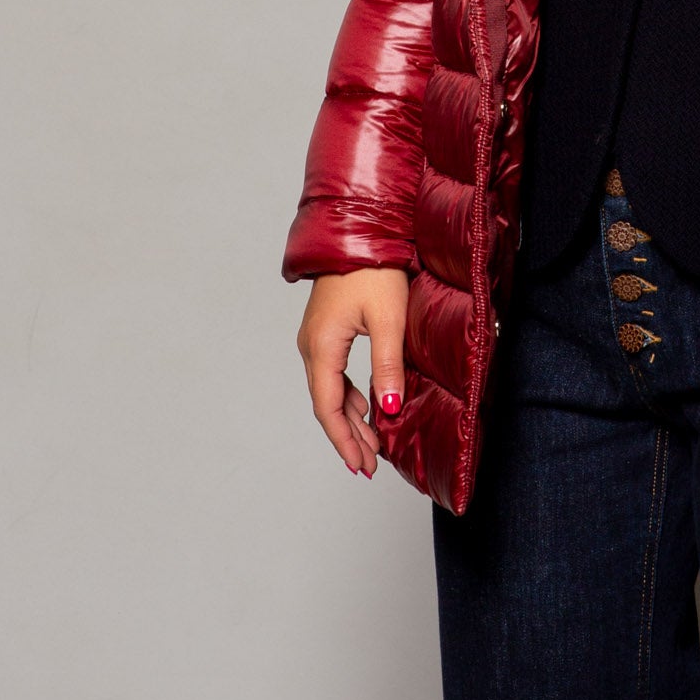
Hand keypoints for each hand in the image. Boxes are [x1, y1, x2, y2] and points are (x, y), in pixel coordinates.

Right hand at [296, 267, 409, 477]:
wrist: (357, 233)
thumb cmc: (373, 270)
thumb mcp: (387, 319)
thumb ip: (387, 366)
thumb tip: (387, 410)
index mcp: (322, 348)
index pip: (328, 408)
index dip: (345, 440)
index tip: (362, 466)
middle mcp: (312, 347)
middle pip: (327, 404)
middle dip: (349, 435)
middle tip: (369, 464)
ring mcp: (316, 338)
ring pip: (330, 390)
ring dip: (350, 417)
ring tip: (371, 442)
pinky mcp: (326, 329)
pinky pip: (333, 373)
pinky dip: (348, 395)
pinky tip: (365, 404)